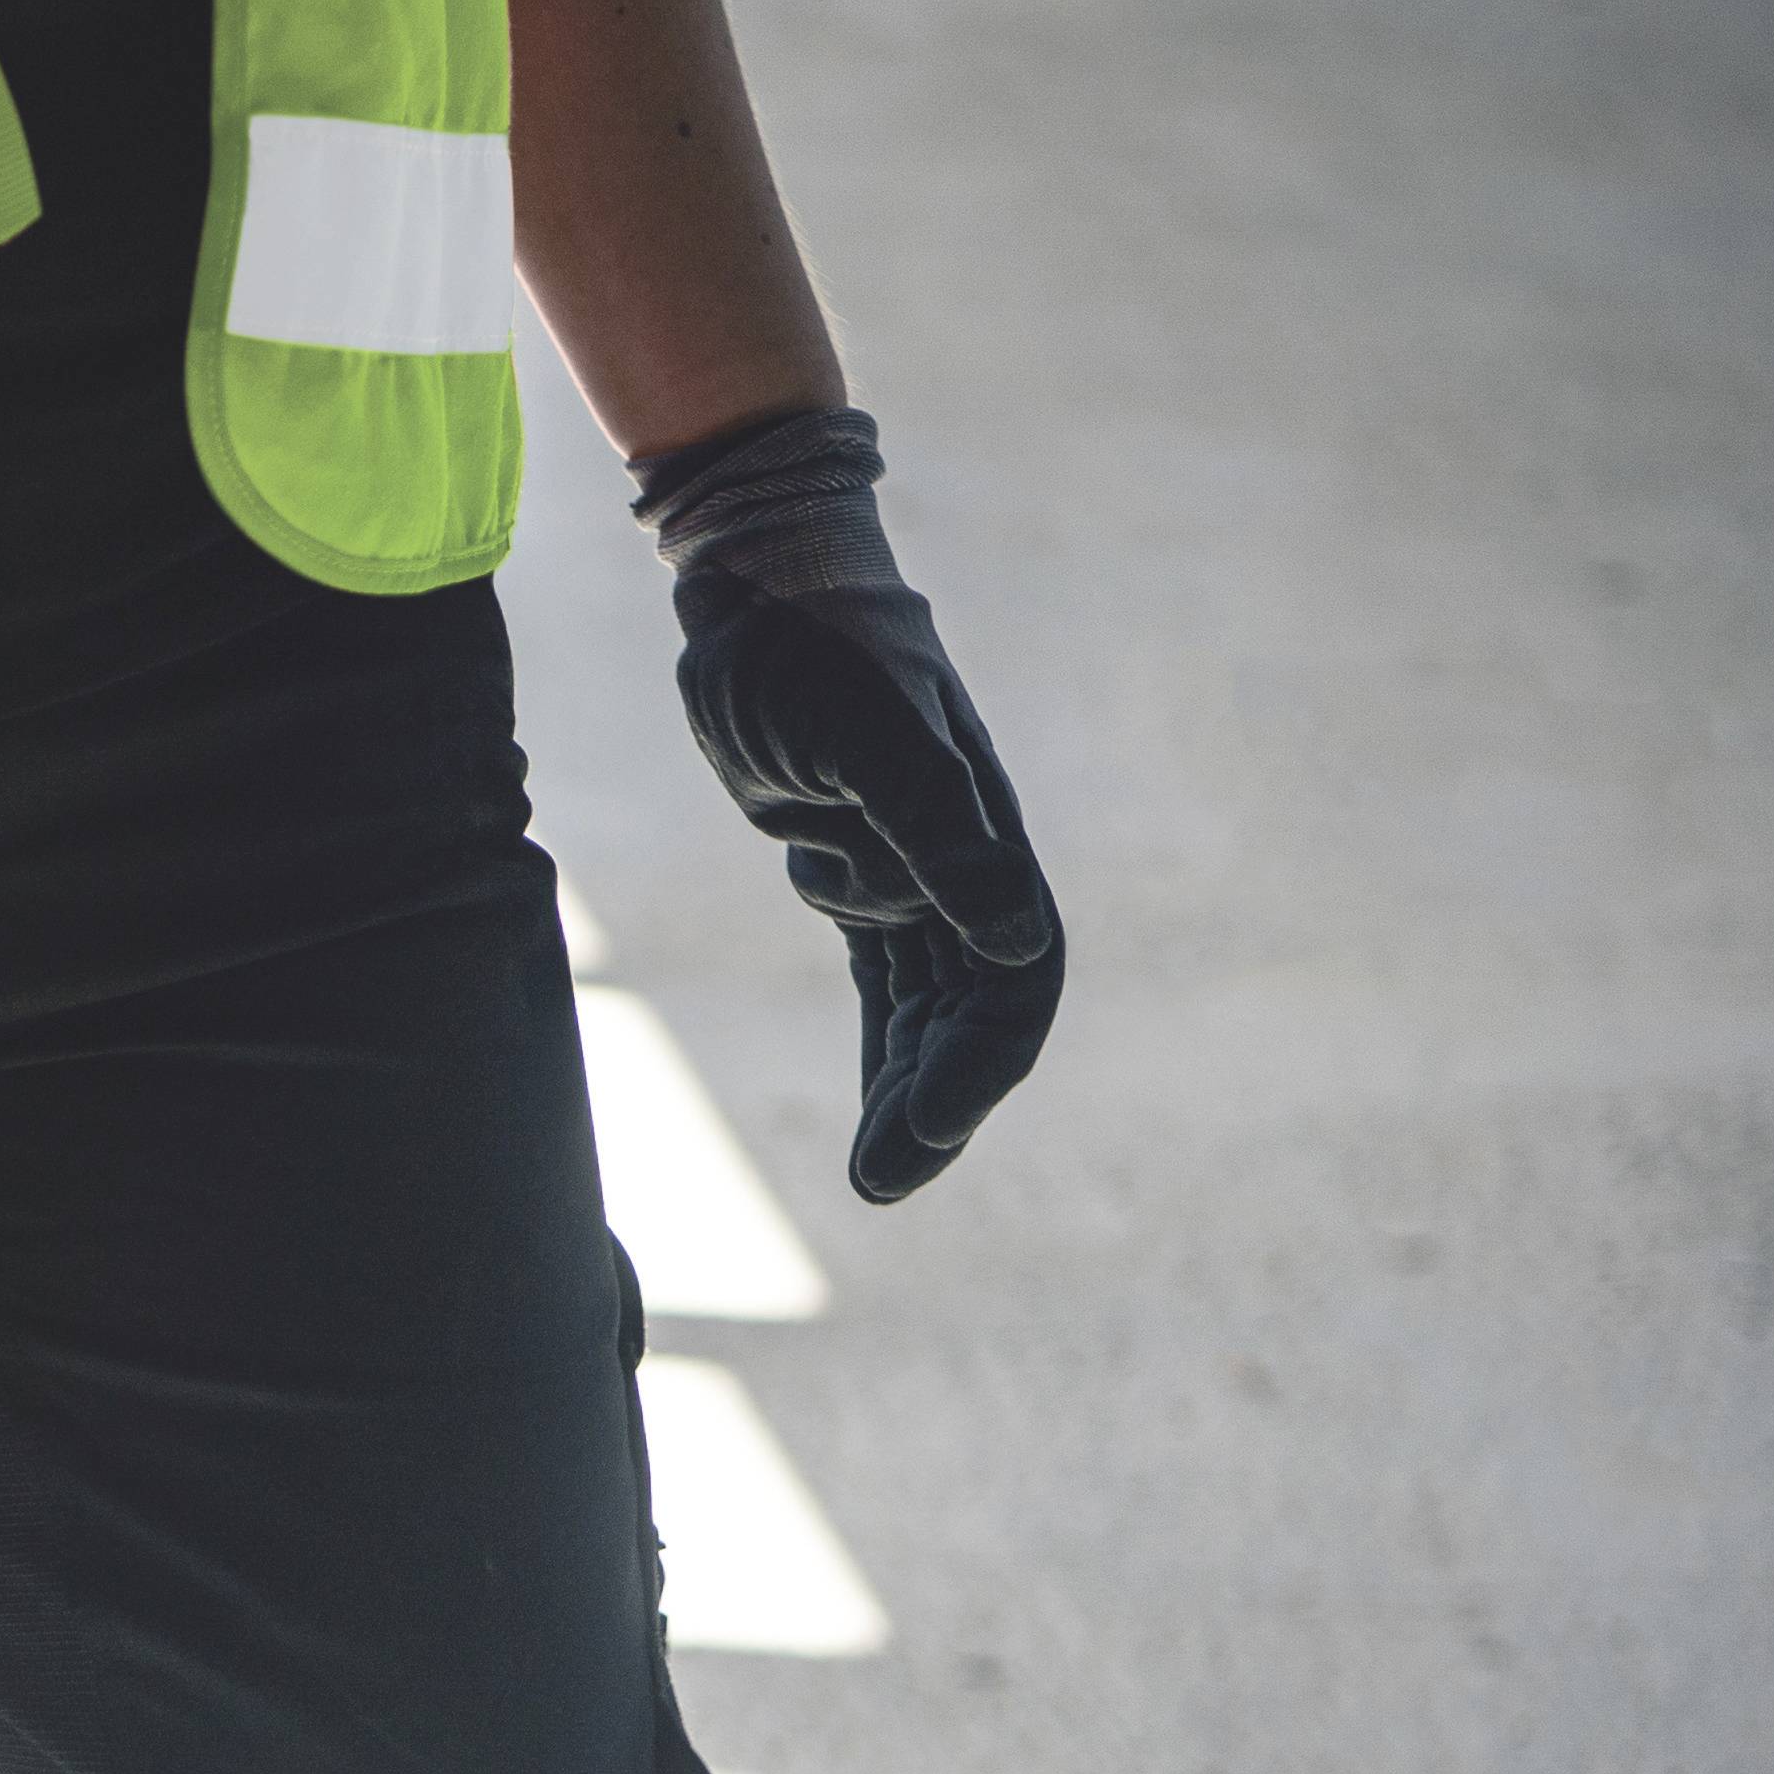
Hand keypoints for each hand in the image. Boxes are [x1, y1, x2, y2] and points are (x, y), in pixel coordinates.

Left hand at [639, 409, 1065, 1203]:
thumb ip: (937, 834)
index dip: (981, 1061)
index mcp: (983, 836)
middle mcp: (964, 862)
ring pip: (932, 1011)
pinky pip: (892, 986)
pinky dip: (888, 1051)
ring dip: (911, 1094)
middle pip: (977, 1010)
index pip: (1014, 975)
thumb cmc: (809, 650)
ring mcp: (916, 871)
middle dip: (939, 1101)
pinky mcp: (862, 872)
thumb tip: (1017, 943)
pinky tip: (877, 1123)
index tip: (926, 1131)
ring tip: (876, 1182)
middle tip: (884, 1182)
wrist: (755, 591)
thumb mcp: (868, 739)